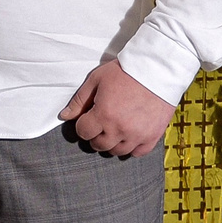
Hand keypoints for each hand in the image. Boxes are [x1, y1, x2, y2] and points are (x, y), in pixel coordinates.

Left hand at [57, 59, 174, 157]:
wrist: (156, 69)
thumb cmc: (125, 72)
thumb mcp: (96, 80)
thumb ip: (79, 100)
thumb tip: (64, 116)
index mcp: (104, 115)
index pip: (83, 132)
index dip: (83, 125)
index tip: (87, 118)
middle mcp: (120, 129)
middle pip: (99, 145)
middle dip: (95, 135)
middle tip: (100, 123)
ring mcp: (137, 135)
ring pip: (117, 151)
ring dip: (112, 143)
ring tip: (114, 129)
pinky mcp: (152, 136)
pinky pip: (137, 153)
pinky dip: (131, 148)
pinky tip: (129, 135)